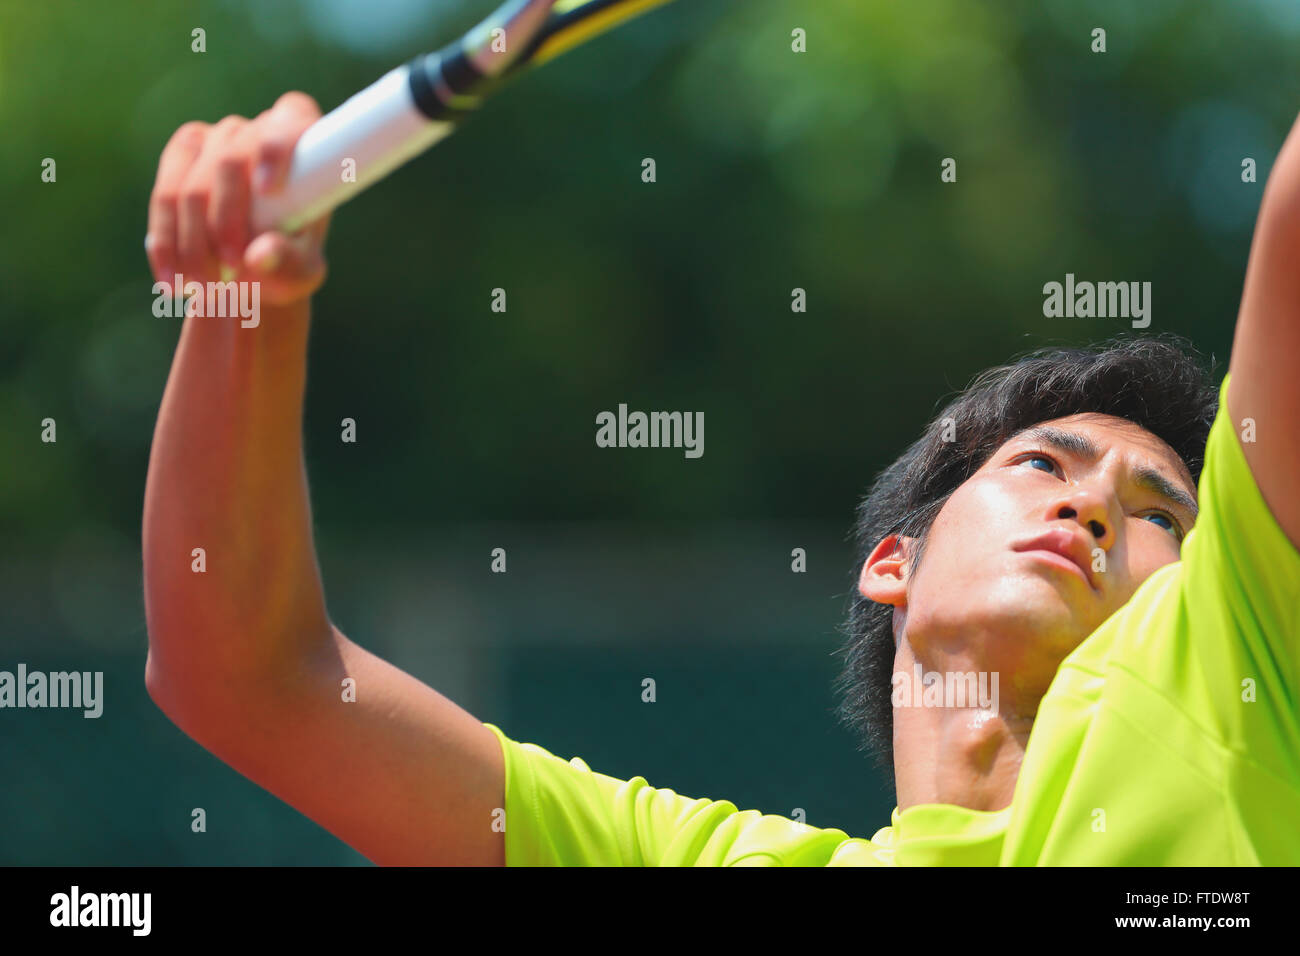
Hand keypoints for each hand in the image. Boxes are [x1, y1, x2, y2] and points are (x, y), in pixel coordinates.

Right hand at [145, 92, 329, 308]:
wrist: (247, 269)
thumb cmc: (287, 263)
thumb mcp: (298, 272)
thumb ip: (287, 262)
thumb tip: (259, 254)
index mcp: (302, 143)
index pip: (292, 119)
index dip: (277, 148)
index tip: (267, 190)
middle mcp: (255, 129)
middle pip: (230, 162)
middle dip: (225, 223)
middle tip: (231, 274)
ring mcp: (213, 139)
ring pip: (191, 186)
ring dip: (193, 244)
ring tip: (203, 289)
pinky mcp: (179, 156)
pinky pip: (164, 198)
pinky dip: (168, 244)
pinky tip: (173, 282)